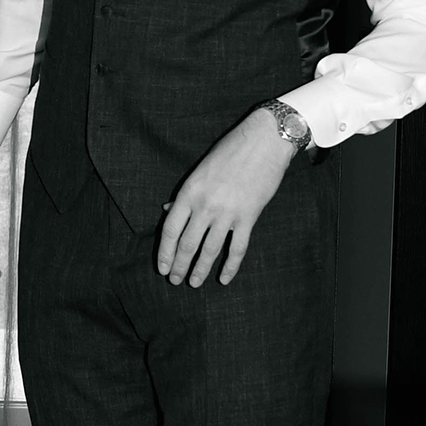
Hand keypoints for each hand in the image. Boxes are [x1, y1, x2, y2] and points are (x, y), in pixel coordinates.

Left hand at [156, 109, 295, 287]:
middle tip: (175, 281)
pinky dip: (230, 266)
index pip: (170, 230)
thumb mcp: (200, 170)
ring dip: (200, 270)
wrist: (263, 142)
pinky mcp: (248, 217)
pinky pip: (237, 248)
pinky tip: (224, 279)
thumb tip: (168, 210)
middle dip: (179, 266)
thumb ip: (185, 194)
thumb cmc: (230, 152)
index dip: (164, 252)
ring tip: (194, 283)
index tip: (162, 267)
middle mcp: (205, 205)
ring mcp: (227, 213)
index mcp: (189, 192)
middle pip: (187, 244)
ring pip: (209, 250)